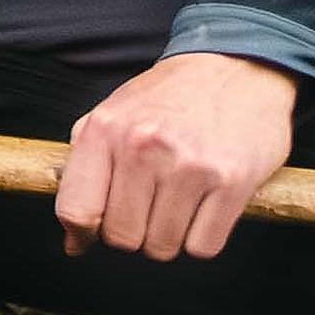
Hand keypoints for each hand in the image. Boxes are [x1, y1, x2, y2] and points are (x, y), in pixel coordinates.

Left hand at [59, 50, 301, 267]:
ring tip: (182, 197)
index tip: (94, 232)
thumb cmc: (174, 95)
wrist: (239, 66)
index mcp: (107, 129)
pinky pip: (203, 247)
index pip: (76, 210)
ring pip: (163, 247)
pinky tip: (207, 204)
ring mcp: (189, 166)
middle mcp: (144, 147)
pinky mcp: (232, 182)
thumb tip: (74, 240)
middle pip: (122, 237)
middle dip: (135, 230)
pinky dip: (203, 236)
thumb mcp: (116, 114)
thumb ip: (86, 170)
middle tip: (151, 203)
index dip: (83, 232)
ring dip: (171, 234)